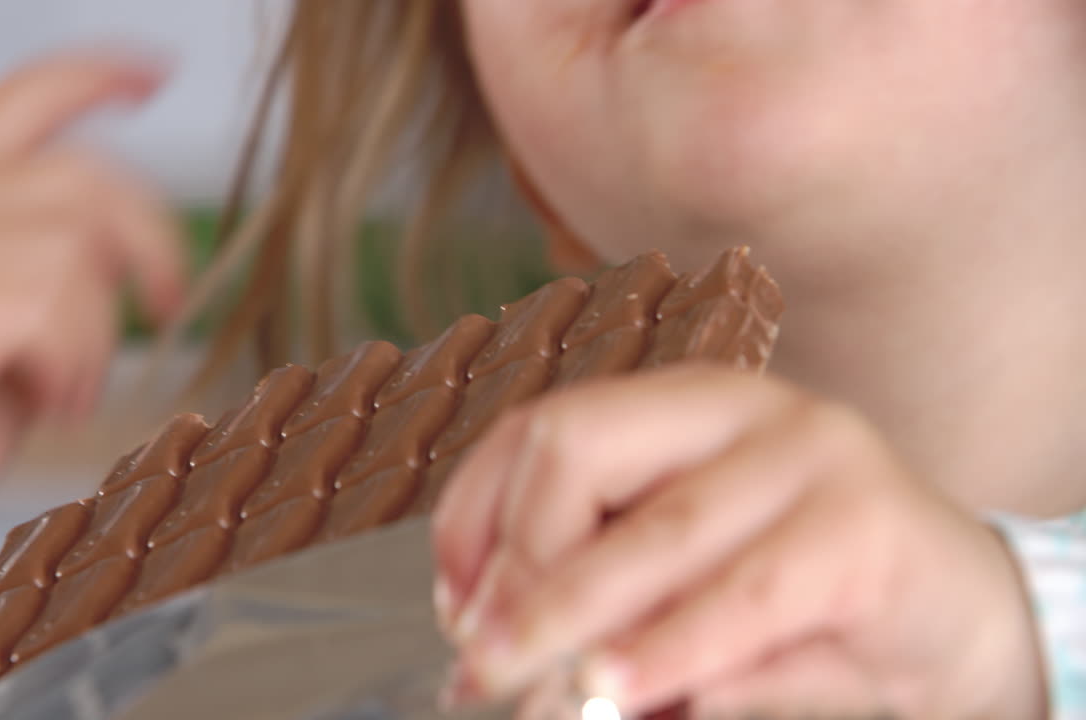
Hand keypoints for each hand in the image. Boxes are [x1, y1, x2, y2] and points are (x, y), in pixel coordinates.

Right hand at [0, 52, 184, 668]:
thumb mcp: (24, 315)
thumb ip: (62, 253)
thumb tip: (139, 233)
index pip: (17, 101)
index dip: (90, 75)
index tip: (154, 76)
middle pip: (82, 178)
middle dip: (150, 245)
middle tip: (164, 308)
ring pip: (74, 253)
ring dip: (97, 334)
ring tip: (67, 384)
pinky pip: (47, 306)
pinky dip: (74, 363)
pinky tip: (51, 401)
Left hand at [432, 366, 1046, 718]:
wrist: (959, 616)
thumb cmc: (799, 596)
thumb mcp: (682, 577)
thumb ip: (601, 584)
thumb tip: (487, 638)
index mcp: (683, 402)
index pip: (542, 426)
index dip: (475, 515)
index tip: (453, 607)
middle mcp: (743, 404)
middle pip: (577, 449)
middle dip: (517, 569)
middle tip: (482, 664)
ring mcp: (813, 456)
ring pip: (658, 533)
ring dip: (575, 622)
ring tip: (532, 696)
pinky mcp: (867, 532)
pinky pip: (743, 600)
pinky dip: (671, 654)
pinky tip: (627, 694)